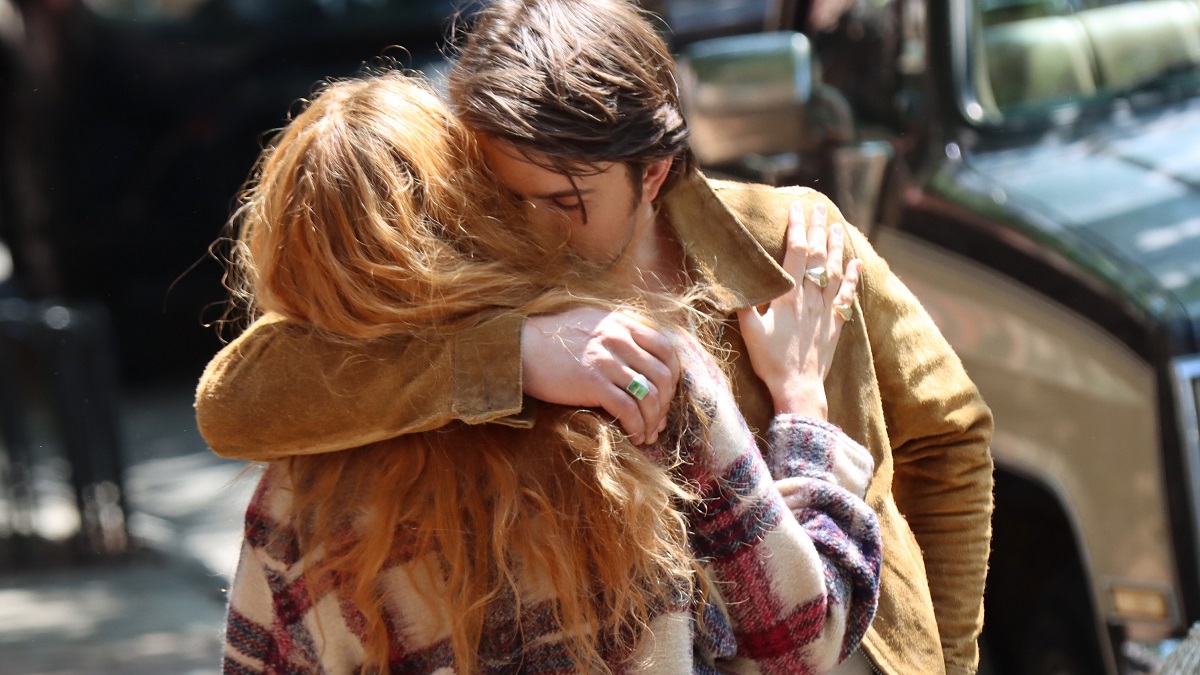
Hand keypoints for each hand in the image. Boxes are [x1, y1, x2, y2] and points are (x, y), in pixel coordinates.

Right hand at [521, 307, 680, 444]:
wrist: (519, 349)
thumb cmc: (552, 338)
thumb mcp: (591, 322)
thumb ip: (618, 330)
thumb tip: (641, 348)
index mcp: (622, 324)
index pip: (666, 348)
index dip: (673, 374)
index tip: (666, 393)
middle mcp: (619, 339)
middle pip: (662, 376)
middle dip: (666, 404)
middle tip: (658, 421)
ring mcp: (606, 361)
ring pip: (649, 395)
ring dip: (653, 420)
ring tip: (647, 434)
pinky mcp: (592, 383)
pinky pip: (628, 409)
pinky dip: (636, 427)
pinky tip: (634, 436)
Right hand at [736, 200, 860, 417]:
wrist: (798, 388)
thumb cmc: (771, 361)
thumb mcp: (750, 331)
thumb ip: (744, 304)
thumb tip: (733, 280)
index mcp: (789, 296)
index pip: (797, 253)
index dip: (798, 228)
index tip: (796, 208)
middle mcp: (811, 298)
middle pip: (818, 256)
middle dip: (818, 228)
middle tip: (819, 207)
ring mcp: (826, 310)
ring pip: (835, 271)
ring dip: (836, 247)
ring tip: (836, 226)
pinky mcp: (835, 324)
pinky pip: (847, 296)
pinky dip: (854, 278)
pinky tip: (856, 264)